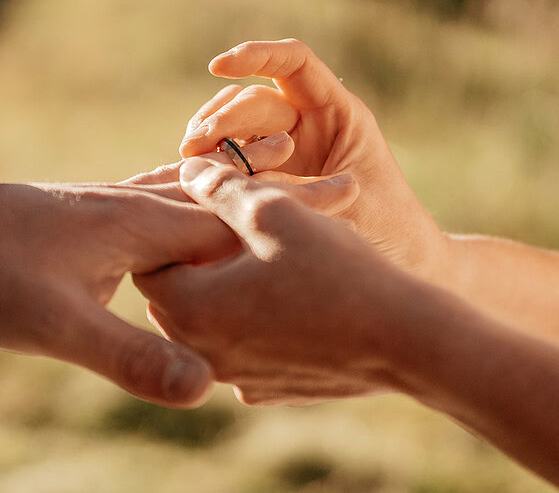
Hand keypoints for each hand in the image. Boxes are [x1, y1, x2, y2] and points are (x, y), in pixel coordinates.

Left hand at [0, 134, 359, 407]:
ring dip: (248, 187)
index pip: (242, 220)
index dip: (301, 210)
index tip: (356, 199)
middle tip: (346, 186)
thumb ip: (130, 357)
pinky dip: (201, 195)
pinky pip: (167, 198)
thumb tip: (202, 391)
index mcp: (145, 226)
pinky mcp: (100, 214)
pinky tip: (200, 203)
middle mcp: (139, 206)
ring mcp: (118, 206)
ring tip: (291, 171)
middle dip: (288, 192)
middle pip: (232, 198)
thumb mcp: (58, 327)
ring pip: (200, 192)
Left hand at [135, 157, 423, 405]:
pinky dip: (257, 316)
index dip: (176, 225)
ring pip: (214, 318)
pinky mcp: (271, 388)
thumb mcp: (274, 212)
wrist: (405, 341)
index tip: (206, 205)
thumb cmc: (336, 269)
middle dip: (199, 255)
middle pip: (179, 291)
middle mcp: (202, 352)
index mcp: (190, 308)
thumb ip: (220, 189)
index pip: (153, 260)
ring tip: (267, 251)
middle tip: (233, 224)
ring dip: (229, 285)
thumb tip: (187, 171)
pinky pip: (247, 343)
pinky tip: (293, 291)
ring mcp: (237, 376)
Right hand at [179, 39, 443, 268]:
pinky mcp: (273, 179)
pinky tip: (194, 179)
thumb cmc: (390, 232)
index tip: (218, 67)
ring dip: (211, 138)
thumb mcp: (339, 206)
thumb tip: (225, 179)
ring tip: (188, 161)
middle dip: (223, 117)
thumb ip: (288, 188)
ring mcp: (290, 150)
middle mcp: (312, 124)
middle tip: (194, 147)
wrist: (408, 268)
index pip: (294, 61)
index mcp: (339, 113)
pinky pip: (237, 160)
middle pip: (256, 100)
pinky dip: (215, 165)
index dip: (256, 54)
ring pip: (238, 127)